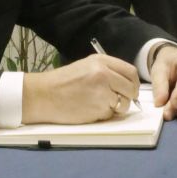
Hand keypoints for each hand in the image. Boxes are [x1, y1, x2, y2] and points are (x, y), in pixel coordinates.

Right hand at [22, 53, 138, 124]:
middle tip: (120, 102)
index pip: (130, 72)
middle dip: (129, 97)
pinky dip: (104, 115)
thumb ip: (107, 72)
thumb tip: (127, 85)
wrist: (43, 95)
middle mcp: (104, 74)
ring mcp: (102, 92)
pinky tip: (90, 110)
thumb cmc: (63, 82)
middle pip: (131, 88)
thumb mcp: (86, 67)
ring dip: (116, 108)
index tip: (130, 90)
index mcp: (101, 61)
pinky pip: (110, 114)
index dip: (133, 84)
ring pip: (123, 104)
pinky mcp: (98, 109)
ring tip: (99, 105)